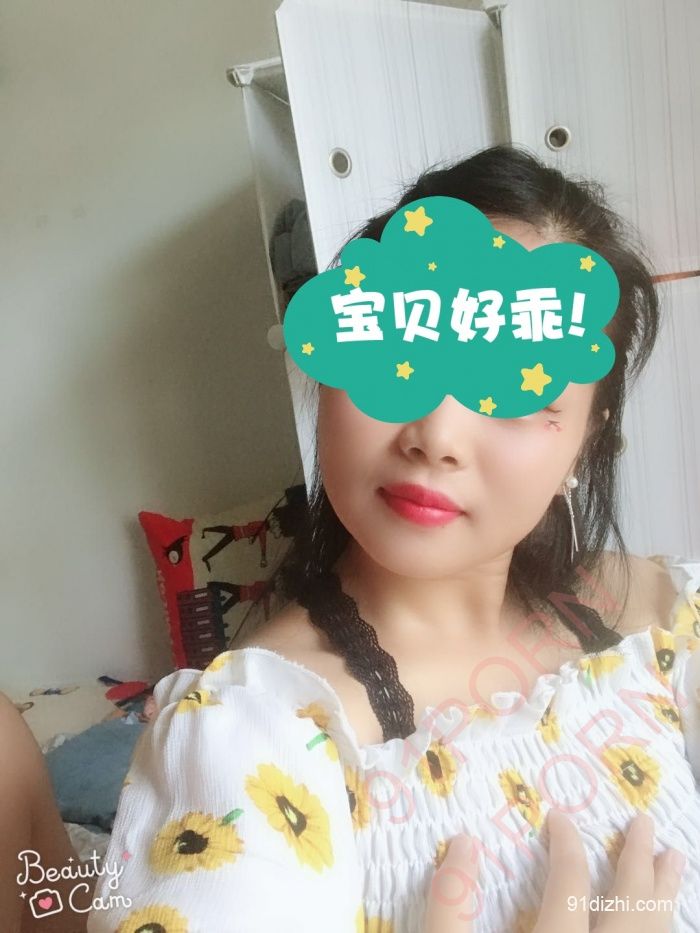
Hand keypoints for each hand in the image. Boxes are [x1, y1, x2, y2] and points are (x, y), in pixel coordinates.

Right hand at [423, 811, 685, 932]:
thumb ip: (450, 904)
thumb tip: (463, 841)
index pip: (570, 886)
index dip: (566, 847)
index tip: (560, 818)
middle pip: (631, 911)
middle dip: (641, 864)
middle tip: (648, 825)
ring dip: (665, 898)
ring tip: (676, 863)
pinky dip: (659, 928)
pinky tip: (658, 919)